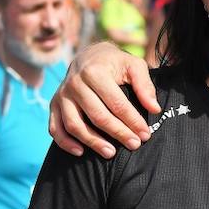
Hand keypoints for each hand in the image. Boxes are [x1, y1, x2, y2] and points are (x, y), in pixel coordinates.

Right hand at [48, 42, 158, 157]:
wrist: (88, 55)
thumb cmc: (115, 63)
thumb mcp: (134, 65)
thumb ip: (145, 85)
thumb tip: (154, 108)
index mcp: (95, 72)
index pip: (116, 103)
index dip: (132, 121)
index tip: (145, 134)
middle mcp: (75, 83)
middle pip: (97, 115)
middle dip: (118, 133)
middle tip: (134, 145)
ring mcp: (62, 95)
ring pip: (74, 124)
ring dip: (92, 142)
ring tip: (110, 153)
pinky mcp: (54, 104)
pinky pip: (55, 127)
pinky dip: (65, 142)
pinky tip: (80, 152)